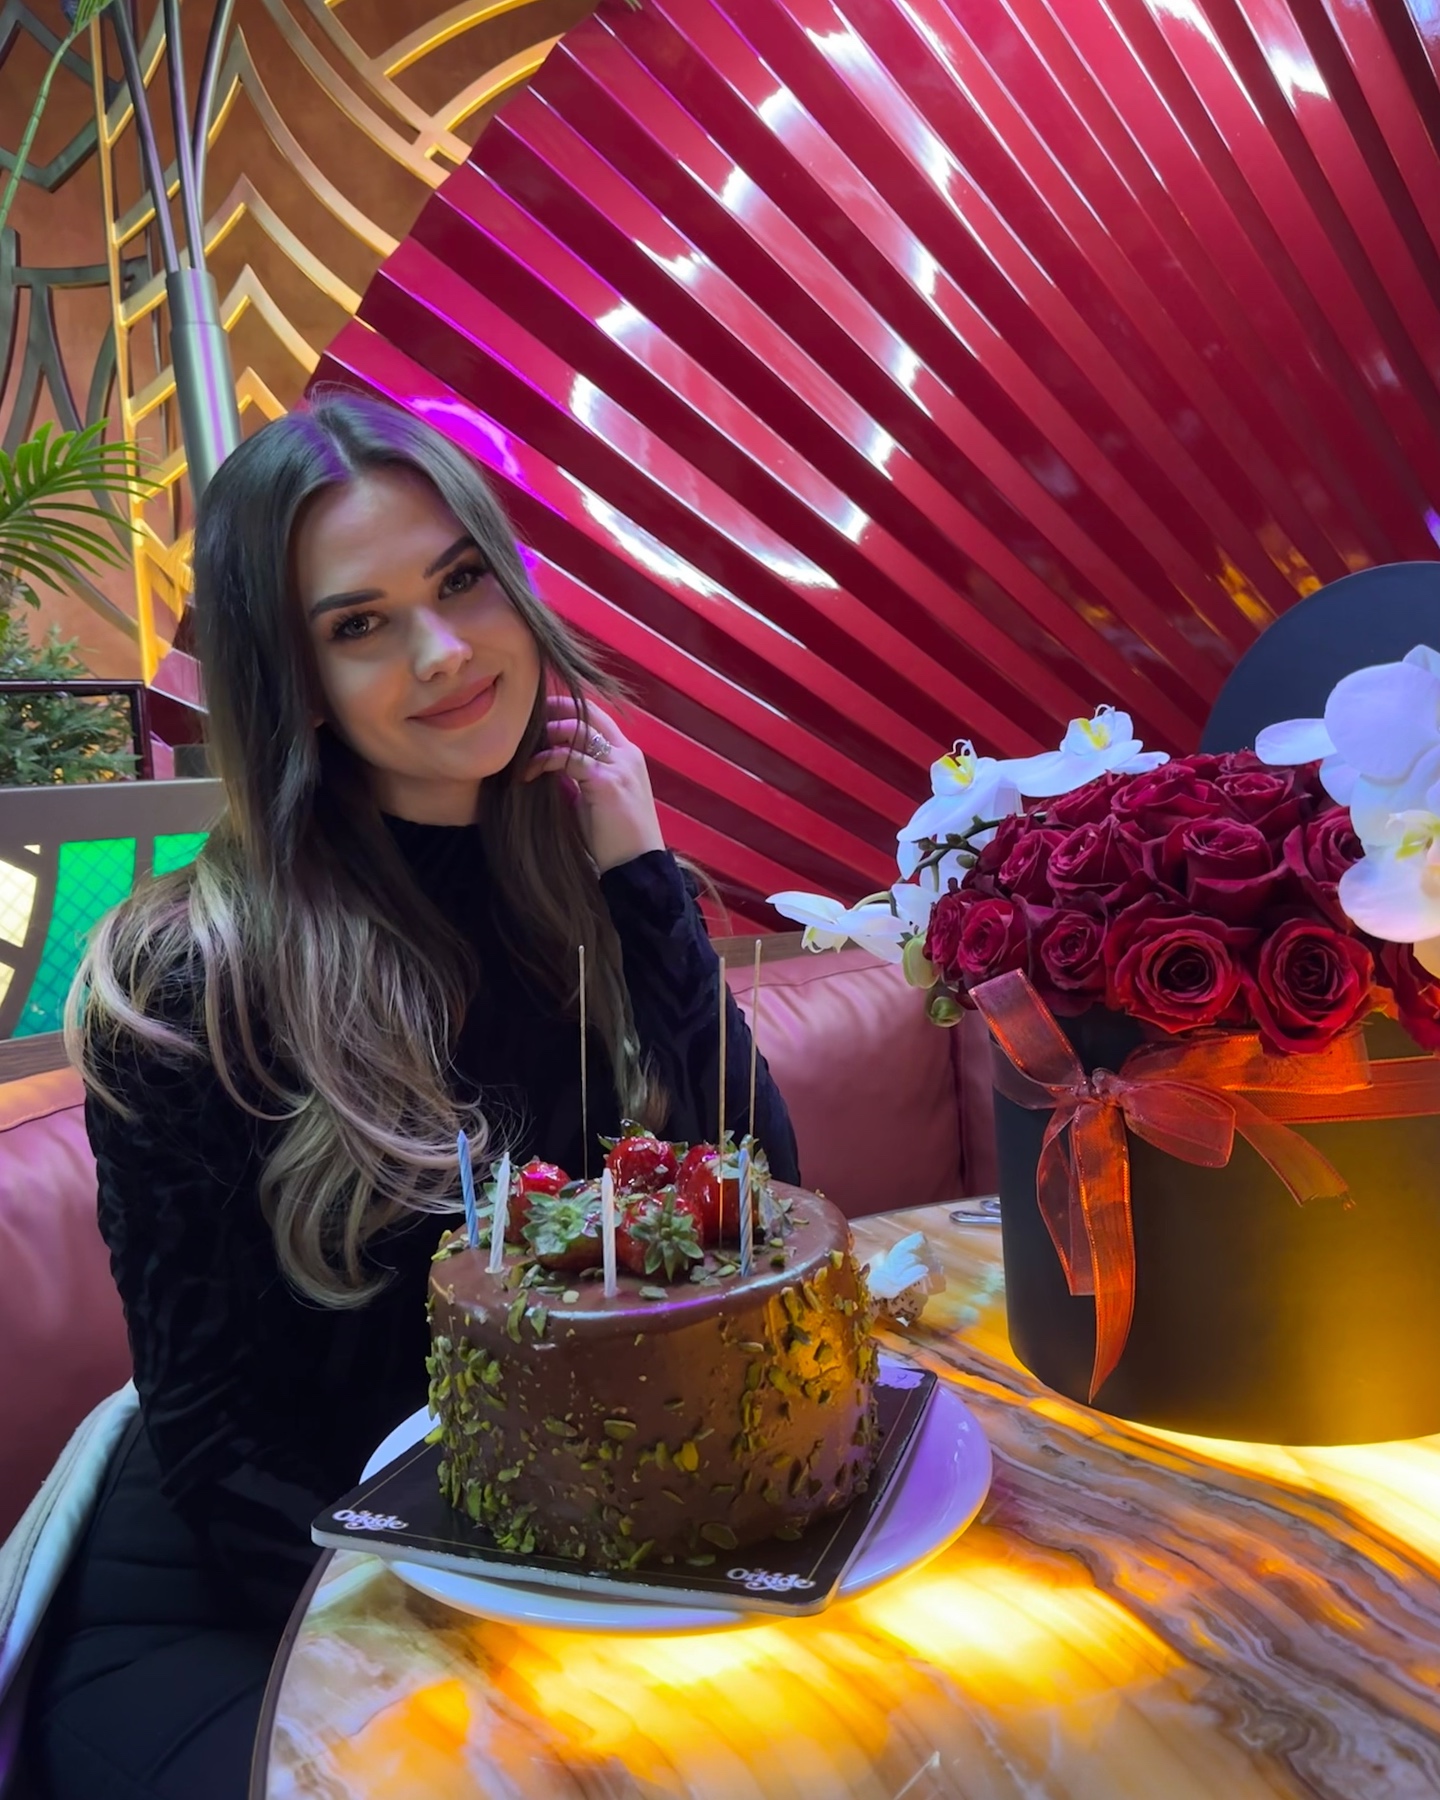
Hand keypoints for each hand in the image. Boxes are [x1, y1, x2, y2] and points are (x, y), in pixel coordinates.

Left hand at [523, 696, 665, 873]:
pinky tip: (528, 773)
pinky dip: (544, 760)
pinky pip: (569, 758)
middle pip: (588, 712)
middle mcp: (627, 754)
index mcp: (627, 756)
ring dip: (546, 733)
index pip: (596, 716)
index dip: (566, 709)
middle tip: (525, 719)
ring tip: (522, 747)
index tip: (537, 716)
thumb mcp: (593, 799)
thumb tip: (544, 761)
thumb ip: (576, 776)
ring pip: (577, 729)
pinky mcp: (608, 782)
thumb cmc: (614, 839)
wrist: (638, 868)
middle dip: (554, 709)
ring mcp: (620, 766)